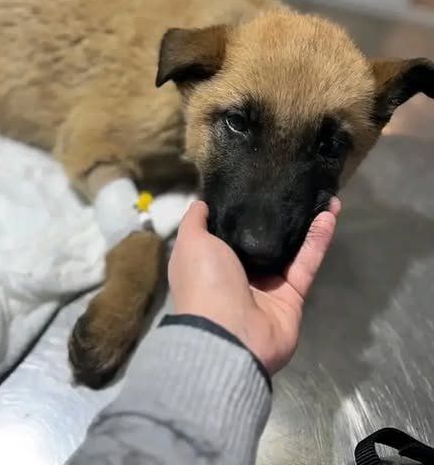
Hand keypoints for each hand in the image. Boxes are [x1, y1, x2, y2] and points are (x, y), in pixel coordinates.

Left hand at [168, 199, 339, 373]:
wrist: (229, 335)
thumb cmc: (204, 282)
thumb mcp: (190, 243)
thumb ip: (195, 222)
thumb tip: (201, 203)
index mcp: (209, 262)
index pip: (225, 232)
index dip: (239, 211)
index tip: (253, 186)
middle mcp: (237, 273)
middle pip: (261, 239)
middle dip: (276, 216)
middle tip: (293, 188)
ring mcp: (266, 286)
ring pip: (289, 248)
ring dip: (306, 223)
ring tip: (320, 195)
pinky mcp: (292, 296)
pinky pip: (306, 263)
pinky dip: (318, 239)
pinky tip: (330, 212)